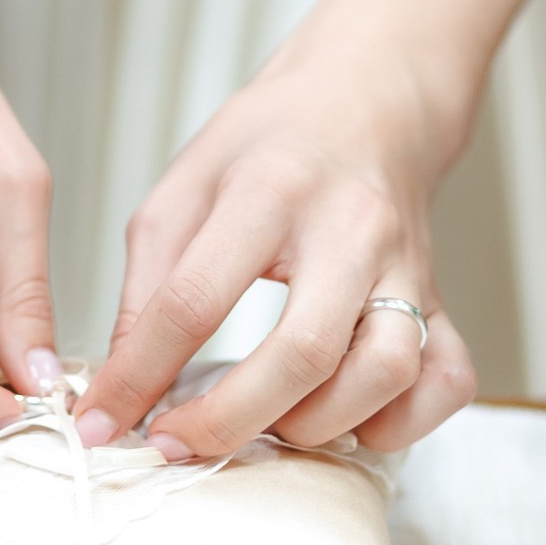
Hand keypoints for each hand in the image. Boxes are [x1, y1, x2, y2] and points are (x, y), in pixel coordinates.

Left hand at [75, 3, 475, 459]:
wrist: (368, 100)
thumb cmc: (270, 146)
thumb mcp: (184, 187)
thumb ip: (147, 284)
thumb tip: (122, 382)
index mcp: (268, 190)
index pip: (194, 300)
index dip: (138, 374)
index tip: (100, 422)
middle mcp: (349, 230)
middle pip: (301, 352)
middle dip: (228, 421)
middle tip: (174, 444)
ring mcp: (408, 267)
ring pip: (385, 373)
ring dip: (316, 425)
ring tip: (265, 423)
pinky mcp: (444, 299)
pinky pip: (445, 383)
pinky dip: (399, 423)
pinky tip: (347, 417)